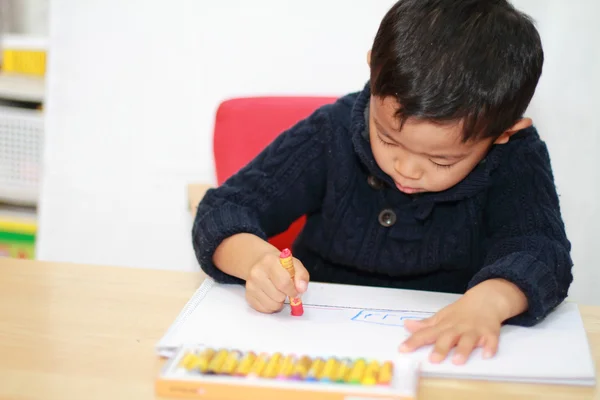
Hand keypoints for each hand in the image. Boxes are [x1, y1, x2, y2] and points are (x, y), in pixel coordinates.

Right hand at [245, 252, 308, 312]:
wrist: (260, 263)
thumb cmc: (279, 265)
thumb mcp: (294, 264)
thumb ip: (301, 275)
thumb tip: (301, 289)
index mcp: (269, 261)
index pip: (284, 283)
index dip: (293, 290)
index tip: (295, 290)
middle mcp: (256, 273)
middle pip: (278, 296)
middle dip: (285, 295)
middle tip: (285, 290)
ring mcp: (250, 285)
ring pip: (272, 305)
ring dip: (279, 302)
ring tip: (278, 292)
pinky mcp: (248, 296)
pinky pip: (265, 309)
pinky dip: (271, 306)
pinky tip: (271, 296)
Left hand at [399, 279, 527, 364]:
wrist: (485, 299)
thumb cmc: (461, 312)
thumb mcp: (441, 317)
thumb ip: (425, 325)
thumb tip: (407, 326)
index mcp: (444, 325)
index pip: (426, 333)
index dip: (414, 341)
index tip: (403, 349)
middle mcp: (457, 328)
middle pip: (447, 338)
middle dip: (440, 348)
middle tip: (433, 359)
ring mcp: (474, 330)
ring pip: (468, 340)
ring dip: (463, 349)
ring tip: (457, 361)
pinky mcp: (490, 332)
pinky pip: (491, 340)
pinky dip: (490, 347)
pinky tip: (487, 355)